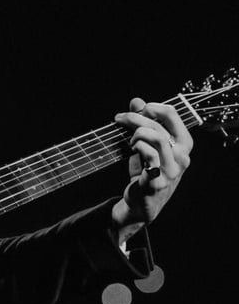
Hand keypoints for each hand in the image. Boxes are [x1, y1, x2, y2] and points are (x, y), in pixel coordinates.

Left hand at [111, 98, 192, 241]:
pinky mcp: (157, 181)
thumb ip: (143, 121)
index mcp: (183, 145)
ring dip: (136, 133)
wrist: (141, 203)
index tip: (138, 108)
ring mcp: (171, 171)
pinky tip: (131, 150)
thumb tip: (136, 101)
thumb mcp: (146, 143)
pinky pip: (149, 155)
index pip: (173, 114)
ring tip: (130, 140)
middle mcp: (182, 157)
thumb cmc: (146, 170)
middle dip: (135, 117)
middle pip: (159, 125)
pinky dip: (137, 147)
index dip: (153, 107)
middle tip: (120, 118)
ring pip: (155, 137)